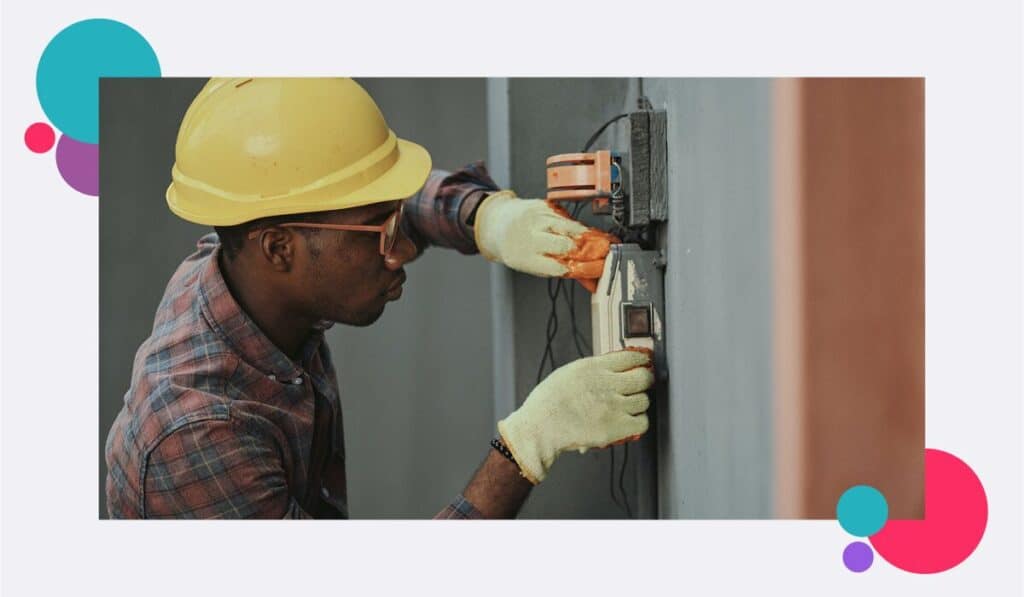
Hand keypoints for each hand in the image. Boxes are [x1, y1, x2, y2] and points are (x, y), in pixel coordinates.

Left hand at [474, 191, 617, 290]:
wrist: (498, 222)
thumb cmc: (518, 249)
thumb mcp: (536, 266)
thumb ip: (564, 272)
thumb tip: (592, 283)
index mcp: (527, 259)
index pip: (560, 267)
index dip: (583, 269)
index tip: (599, 269)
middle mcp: (530, 237)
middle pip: (567, 245)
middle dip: (589, 251)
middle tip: (606, 254)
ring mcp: (537, 219)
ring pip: (570, 228)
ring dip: (590, 236)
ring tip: (603, 242)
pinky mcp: (544, 206)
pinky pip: (567, 216)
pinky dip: (579, 225)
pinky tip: (586, 231)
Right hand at [497, 349, 653, 483]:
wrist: (539, 428)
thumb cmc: (548, 403)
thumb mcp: (569, 372)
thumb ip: (593, 369)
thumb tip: (615, 367)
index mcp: (593, 367)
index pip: (631, 356)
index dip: (641, 360)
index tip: (643, 362)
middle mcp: (606, 384)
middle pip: (644, 378)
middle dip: (644, 380)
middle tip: (641, 384)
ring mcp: (613, 407)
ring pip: (644, 401)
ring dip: (639, 403)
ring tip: (628, 406)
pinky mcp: (615, 428)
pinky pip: (642, 422)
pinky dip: (638, 422)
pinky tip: (629, 421)